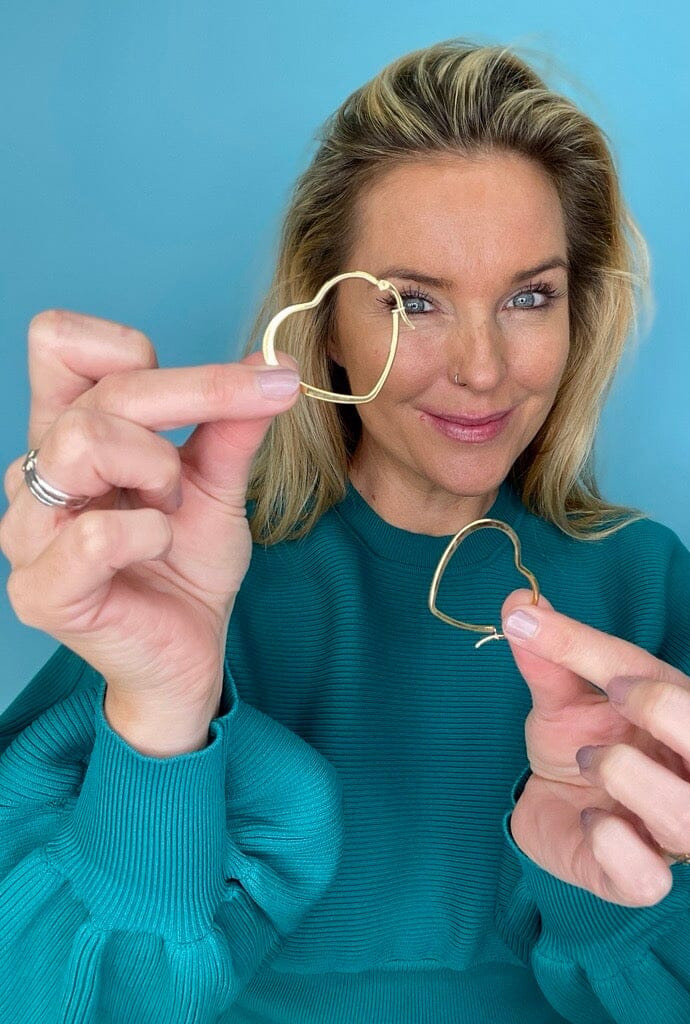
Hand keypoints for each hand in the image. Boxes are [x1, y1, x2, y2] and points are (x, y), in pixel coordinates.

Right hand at [0, 309, 299, 724]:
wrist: (191, 649)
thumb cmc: (189, 564)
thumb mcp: (218, 483)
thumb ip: (231, 424)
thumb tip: (271, 364)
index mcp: (67, 433)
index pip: (60, 341)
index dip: (134, 349)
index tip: (209, 393)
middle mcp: (35, 473)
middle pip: (95, 391)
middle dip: (185, 407)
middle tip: (208, 459)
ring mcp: (28, 532)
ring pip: (83, 442)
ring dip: (158, 471)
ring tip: (169, 511)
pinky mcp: (42, 591)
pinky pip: (95, 534)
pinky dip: (149, 533)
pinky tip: (158, 548)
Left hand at [500, 589, 689, 906]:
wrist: (549, 804)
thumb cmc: (579, 741)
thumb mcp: (563, 693)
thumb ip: (549, 652)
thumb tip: (520, 603)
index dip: (639, 669)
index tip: (586, 656)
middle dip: (673, 715)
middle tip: (614, 697)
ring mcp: (669, 835)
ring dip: (626, 775)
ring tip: (587, 759)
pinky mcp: (634, 880)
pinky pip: (648, 880)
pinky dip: (612, 843)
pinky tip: (586, 815)